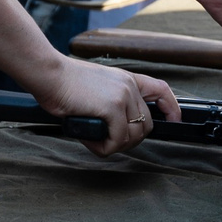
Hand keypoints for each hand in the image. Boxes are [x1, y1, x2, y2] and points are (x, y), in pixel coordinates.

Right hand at [30, 56, 178, 155]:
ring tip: (94, 138)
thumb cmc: (63, 83)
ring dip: (114, 144)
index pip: (162, 90)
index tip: (172, 122)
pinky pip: (117, 140)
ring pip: (132, 136)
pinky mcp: (112, 108)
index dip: (171, 108)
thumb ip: (112, 102)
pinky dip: (103, 147)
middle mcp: (129, 86)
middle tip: (107, 141)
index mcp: (127, 79)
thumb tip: (116, 128)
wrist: (49, 75)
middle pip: (146, 125)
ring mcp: (123, 97)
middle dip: (129, 139)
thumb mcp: (96, 87)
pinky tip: (89, 138)